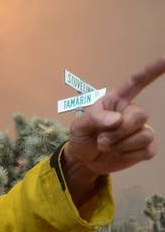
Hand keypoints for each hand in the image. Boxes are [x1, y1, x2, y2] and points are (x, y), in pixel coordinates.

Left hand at [63, 55, 164, 205]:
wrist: (84, 160)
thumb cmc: (82, 136)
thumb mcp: (79, 126)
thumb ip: (95, 118)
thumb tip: (117, 119)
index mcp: (115, 101)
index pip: (135, 83)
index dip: (151, 71)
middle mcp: (129, 112)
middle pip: (140, 115)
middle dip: (120, 131)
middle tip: (101, 140)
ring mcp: (139, 130)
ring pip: (145, 135)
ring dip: (122, 144)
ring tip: (106, 146)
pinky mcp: (144, 148)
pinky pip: (147, 150)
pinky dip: (130, 154)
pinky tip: (119, 153)